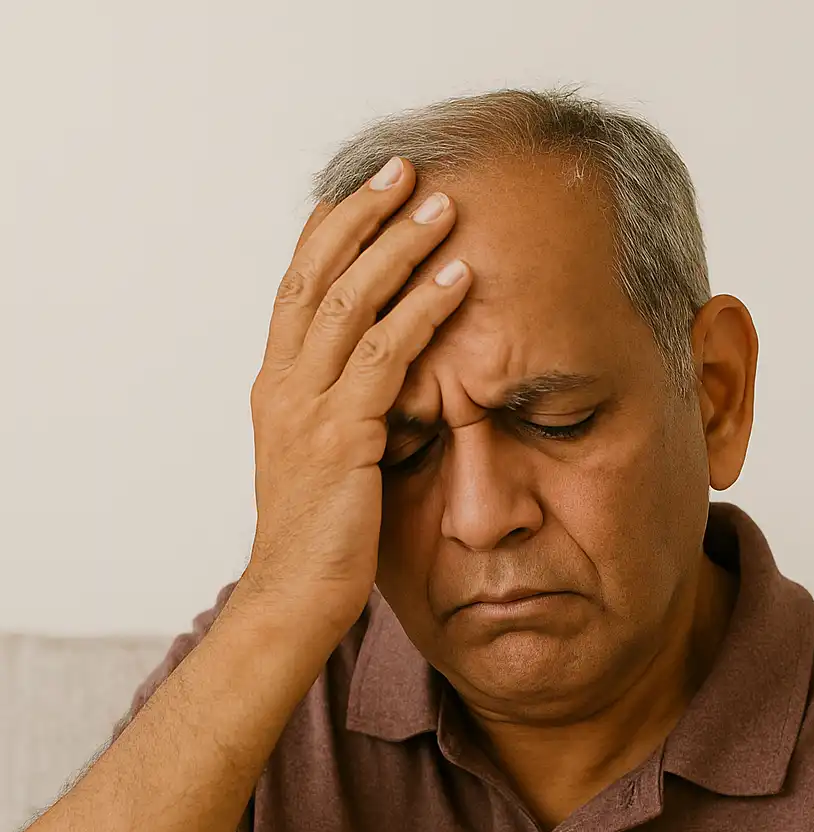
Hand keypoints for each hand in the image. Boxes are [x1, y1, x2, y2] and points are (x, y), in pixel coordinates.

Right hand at [243, 156, 470, 635]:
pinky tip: (458, 279)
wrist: (291, 600)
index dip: (329, 233)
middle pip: (319, 274)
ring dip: (400, 246)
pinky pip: (387, 355)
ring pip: (352, 301)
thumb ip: (344, 416)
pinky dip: (425, 309)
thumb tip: (383, 391)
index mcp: (276, 386)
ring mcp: (308, 407)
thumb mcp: (322, 464)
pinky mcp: (342, 436)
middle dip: (363, 216)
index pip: (298, 288)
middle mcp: (284, 385)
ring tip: (442, 206)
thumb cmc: (317, 543)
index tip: (365, 192)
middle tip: (405, 169)